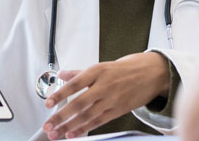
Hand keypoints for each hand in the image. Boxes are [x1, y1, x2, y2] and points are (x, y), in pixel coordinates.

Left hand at [41, 52, 169, 138]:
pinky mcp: (118, 110)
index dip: (60, 95)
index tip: (48, 103)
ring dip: (69, 126)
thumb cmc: (124, 69)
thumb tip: (62, 74)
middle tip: (48, 126)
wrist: (151, 73)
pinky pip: (98, 122)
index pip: (74, 84)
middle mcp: (104, 86)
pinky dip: (84, 129)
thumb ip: (79, 73)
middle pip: (79, 103)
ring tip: (56, 133)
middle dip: (61, 117)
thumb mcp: (101, 66)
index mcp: (97, 71)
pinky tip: (73, 134)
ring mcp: (112, 99)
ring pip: (87, 116)